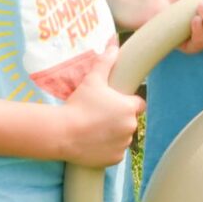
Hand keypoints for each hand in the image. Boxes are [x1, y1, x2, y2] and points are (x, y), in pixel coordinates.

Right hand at [49, 47, 144, 166]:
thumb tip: (114, 43)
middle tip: (99, 115)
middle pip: (129, 120)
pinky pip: (115, 151)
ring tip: (94, 129)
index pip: (138, 104)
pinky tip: (93, 142)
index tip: (113, 103)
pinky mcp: (115, 159)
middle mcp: (131, 126)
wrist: (63, 133)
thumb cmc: (78, 104)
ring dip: (114, 133)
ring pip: (122, 137)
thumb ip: (105, 61)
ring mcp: (124, 144)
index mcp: (129, 108)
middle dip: (118, 118)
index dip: (127, 102)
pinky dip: (107, 148)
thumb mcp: (92, 80)